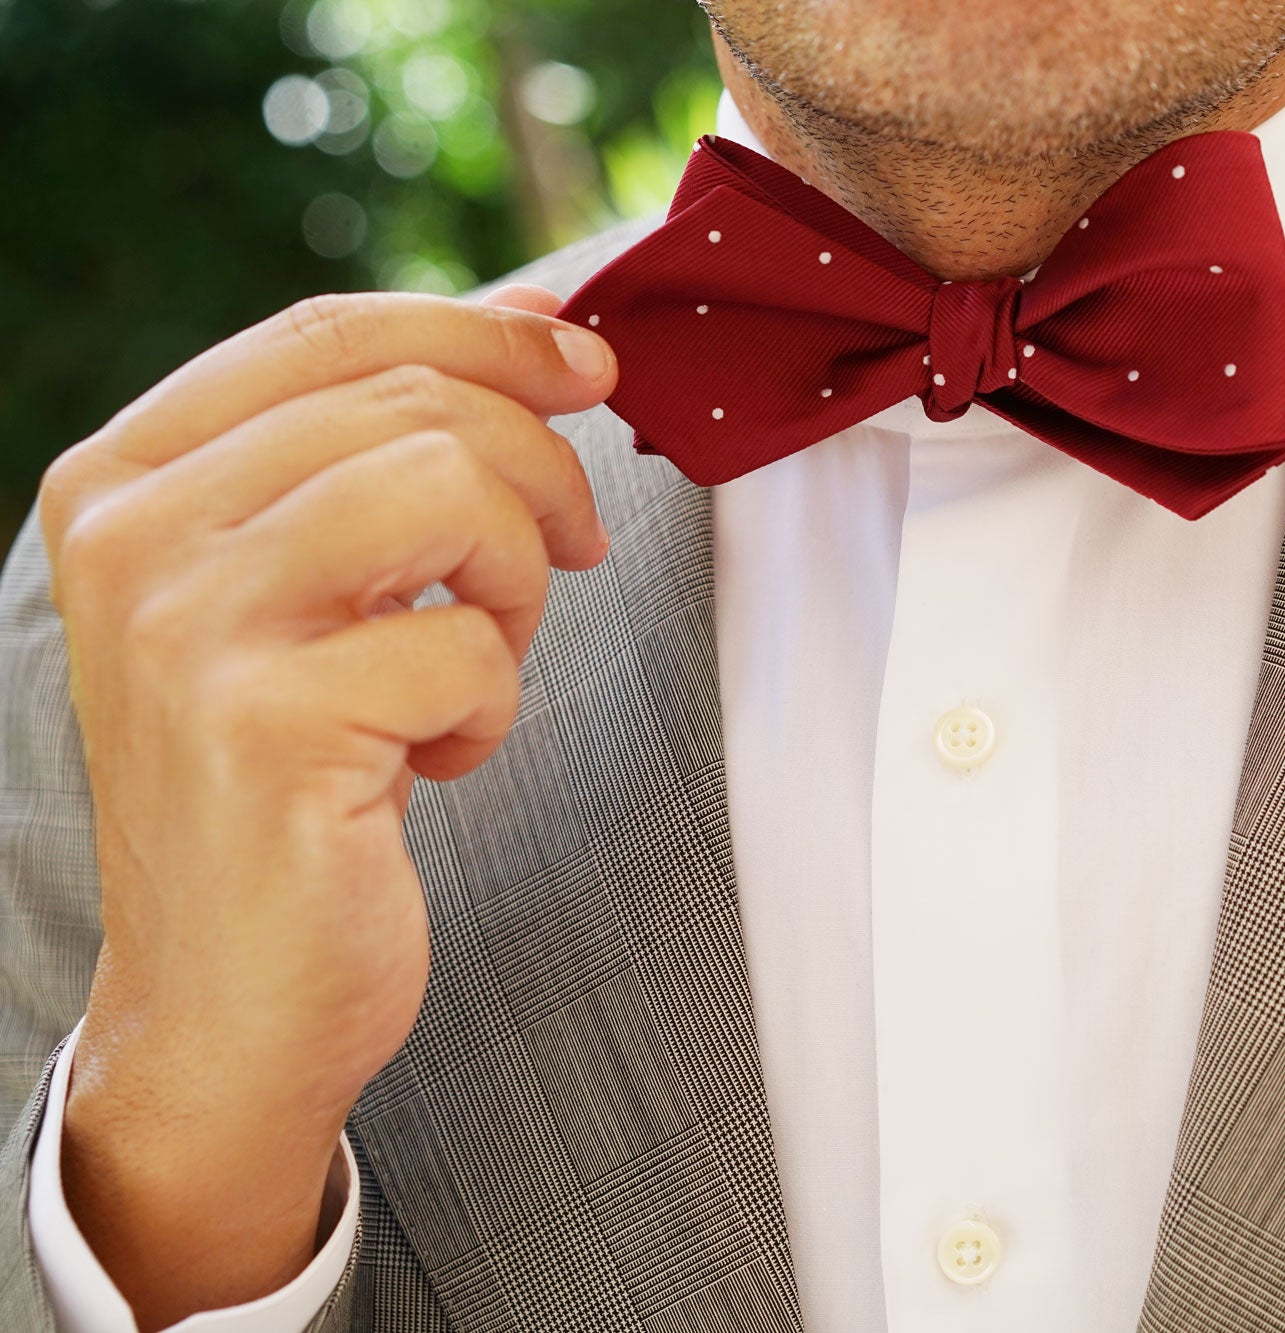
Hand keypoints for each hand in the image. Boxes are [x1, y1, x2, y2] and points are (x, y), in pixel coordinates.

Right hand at [34, 284, 614, 1328]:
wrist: (227, 998)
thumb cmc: (295, 779)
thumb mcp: (312, 589)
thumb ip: (388, 450)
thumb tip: (545, 319)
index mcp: (124, 477)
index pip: (330, 331)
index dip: (488, 332)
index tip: (591, 367)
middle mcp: (131, 535)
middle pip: (414, 402)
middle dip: (540, 475)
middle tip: (566, 557)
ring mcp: (184, 629)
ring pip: (449, 488)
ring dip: (516, 585)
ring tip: (478, 664)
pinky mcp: (263, 726)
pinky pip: (468, 646)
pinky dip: (492, 706)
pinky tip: (432, 761)